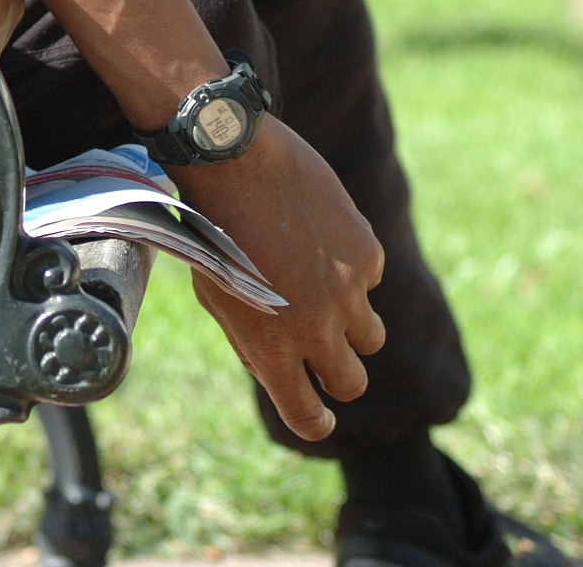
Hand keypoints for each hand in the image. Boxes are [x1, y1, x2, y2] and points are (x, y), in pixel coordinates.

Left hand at [168, 115, 385, 441]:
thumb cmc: (211, 228)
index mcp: (271, 347)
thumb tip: (281, 370)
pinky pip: (369, 281)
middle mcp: (316, 328)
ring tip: (322, 294)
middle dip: (339, 378)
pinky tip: (317, 239)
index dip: (314, 422)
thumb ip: (252, 340)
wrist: (234, 160)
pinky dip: (350, 271)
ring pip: (371, 337)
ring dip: (352, 328)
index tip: (319, 417)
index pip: (306, 415)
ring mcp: (348, 292)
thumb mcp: (216, 295)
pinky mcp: (367, 255)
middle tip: (326, 361)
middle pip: (351, 384)